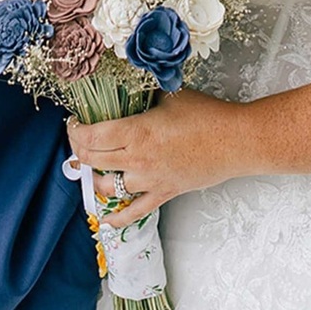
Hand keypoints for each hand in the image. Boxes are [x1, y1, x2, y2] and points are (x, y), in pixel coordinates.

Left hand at [67, 89, 248, 227]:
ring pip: (106, 186)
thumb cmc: (207, 116)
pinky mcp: (163, 193)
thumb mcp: (170, 96)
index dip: (75, 130)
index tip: (74, 122)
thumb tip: (128, 90)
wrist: (236, 141)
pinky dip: (118, 218)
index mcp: (136, 132)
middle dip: (77, 149)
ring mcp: (149, 180)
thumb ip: (144, 95)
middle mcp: (137, 159)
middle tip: (77, 139)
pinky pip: (135, 212)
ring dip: (92, 177)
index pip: (91, 136)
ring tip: (90, 166)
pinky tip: (106, 219)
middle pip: (91, 159)